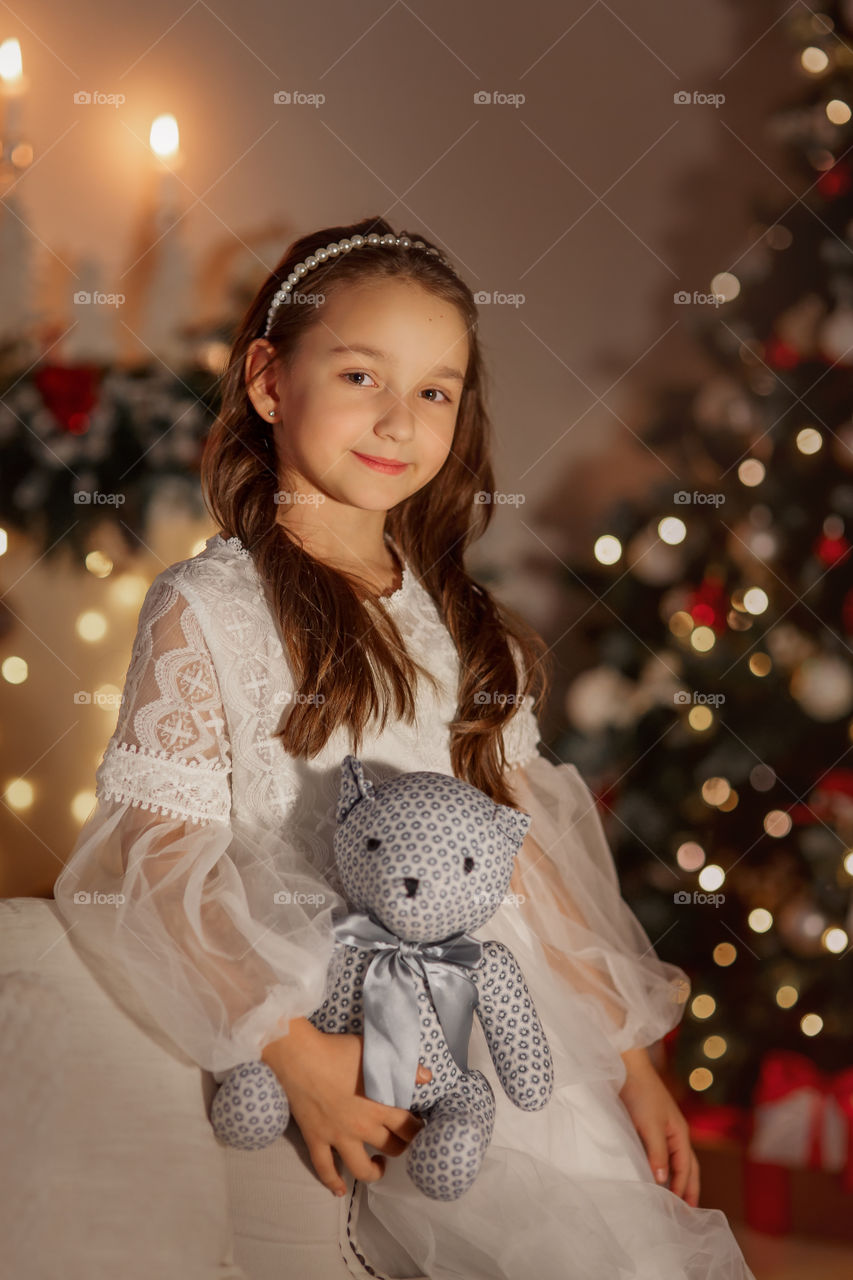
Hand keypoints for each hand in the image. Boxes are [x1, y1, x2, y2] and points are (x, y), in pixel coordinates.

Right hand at [261, 1017, 428, 1196]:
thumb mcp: (376, 1053)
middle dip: (401, 1146)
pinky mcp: (316, 1139)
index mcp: (381, 1106)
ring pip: (362, 1169)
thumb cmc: (339, 1051)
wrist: (301, 1057)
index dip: (417, 1129)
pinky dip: (332, 1182)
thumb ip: (404, 1067)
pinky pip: (325, 1168)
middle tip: (401, 1140)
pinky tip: (340, 1190)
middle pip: (392, 1147)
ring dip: (375, 1172)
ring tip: (380, 1164)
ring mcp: (338, 1137)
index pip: (409, 1127)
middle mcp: (362, 1127)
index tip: (417, 1126)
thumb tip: (427, 1078)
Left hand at [618, 1048, 699, 1207]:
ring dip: (677, 1178)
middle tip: (689, 1211)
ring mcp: (664, 1127)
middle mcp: (676, 1131)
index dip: (683, 1189)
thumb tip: (663, 1179)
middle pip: (688, 1165)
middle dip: (689, 1187)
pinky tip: (657, 1173)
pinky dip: (664, 1166)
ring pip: (676, 1159)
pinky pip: (662, 1151)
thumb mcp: (650, 1125)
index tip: (680, 1211)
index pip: (686, 1168)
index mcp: (680, 1133)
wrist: (628, 1066)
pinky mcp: (651, 1123)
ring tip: (675, 1198)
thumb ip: (657, 1153)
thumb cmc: (641, 1093)